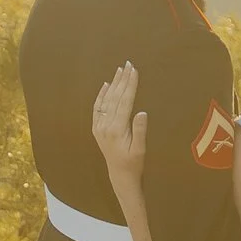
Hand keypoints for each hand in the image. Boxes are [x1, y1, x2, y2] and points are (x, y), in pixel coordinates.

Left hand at [92, 62, 147, 179]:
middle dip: (122, 80)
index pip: (125, 101)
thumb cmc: (134, 163)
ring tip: (119, 70)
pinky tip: (106, 85)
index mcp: (117, 129)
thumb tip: (142, 112)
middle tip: (128, 64)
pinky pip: (97, 108)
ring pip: (106, 101)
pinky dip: (101, 96)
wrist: (120, 175)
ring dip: (113, 84)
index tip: (134, 70)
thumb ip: (139, 130)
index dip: (130, 85)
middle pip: (115, 97)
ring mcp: (100, 127)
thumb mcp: (140, 149)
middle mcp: (106, 126)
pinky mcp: (97, 129)